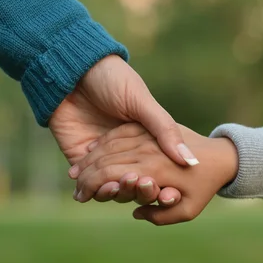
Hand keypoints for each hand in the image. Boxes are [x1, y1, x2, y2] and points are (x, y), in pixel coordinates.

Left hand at [49, 55, 194, 199]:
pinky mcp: (78, 161)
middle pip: (136, 184)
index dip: (165, 182)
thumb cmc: (112, 79)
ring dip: (120, 193)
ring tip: (122, 186)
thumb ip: (164, 130)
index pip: (157, 169)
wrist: (72, 70)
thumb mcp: (142, 103)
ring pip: (113, 188)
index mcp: (144, 139)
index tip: (171, 190)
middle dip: (141, 190)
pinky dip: (97, 191)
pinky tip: (103, 189)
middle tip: (145, 186)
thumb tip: (190, 160)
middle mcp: (124, 152)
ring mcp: (101, 158)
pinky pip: (89, 185)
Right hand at [73, 123, 238, 224]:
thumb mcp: (190, 209)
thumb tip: (137, 213)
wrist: (222, 155)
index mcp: (154, 170)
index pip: (110, 176)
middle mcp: (147, 150)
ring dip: (90, 159)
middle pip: (106, 161)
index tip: (80, 196)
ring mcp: (148, 136)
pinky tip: (92, 150)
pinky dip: (104, 142)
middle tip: (74, 188)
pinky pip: (120, 132)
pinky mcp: (149, 126)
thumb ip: (161, 216)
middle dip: (85, 175)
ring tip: (75, 172)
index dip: (91, 186)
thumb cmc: (206, 187)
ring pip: (109, 145)